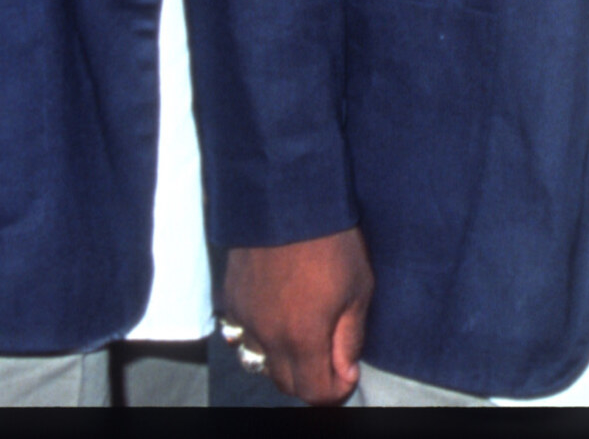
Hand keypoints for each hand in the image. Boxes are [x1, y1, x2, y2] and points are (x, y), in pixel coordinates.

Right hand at [221, 229, 374, 405]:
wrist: (287, 197)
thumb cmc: (332, 240)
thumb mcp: (358, 288)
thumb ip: (350, 337)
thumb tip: (346, 372)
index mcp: (302, 338)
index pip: (315, 392)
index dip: (336, 390)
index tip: (348, 375)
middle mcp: (267, 336)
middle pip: (286, 383)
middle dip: (310, 379)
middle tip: (330, 357)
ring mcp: (244, 319)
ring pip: (260, 362)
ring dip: (283, 361)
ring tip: (303, 338)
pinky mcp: (231, 299)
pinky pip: (241, 335)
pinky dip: (259, 336)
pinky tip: (276, 316)